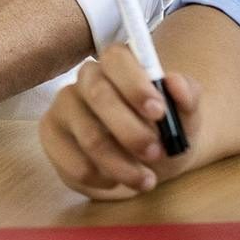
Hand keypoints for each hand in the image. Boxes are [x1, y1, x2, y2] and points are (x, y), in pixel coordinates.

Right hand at [41, 41, 203, 199]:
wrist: (148, 163)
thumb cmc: (164, 131)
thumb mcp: (186, 117)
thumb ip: (188, 96)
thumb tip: (174, 83)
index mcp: (118, 64)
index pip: (116, 58)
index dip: (135, 85)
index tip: (159, 113)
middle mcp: (86, 79)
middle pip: (99, 95)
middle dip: (131, 130)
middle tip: (156, 153)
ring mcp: (64, 107)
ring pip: (90, 137)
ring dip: (123, 166)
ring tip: (147, 180)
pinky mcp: (51, 137)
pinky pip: (75, 163)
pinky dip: (103, 179)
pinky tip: (116, 180)